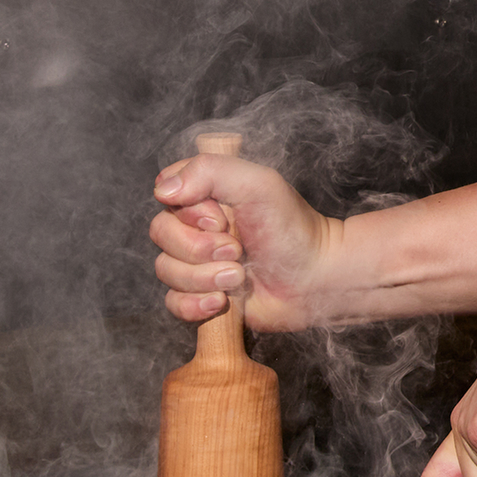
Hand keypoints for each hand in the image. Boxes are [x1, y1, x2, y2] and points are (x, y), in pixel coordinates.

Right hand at [149, 152, 334, 329]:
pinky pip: (173, 302)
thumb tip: (163, 189)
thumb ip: (210, 171)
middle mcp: (197, 226)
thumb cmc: (292, 228)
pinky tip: (222, 301)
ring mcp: (198, 260)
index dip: (189, 211)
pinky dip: (195, 304)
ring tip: (239, 276)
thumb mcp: (258, 185)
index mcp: (207, 193)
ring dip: (204, 277)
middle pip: (161, 233)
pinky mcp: (201, 293)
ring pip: (166, 270)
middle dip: (200, 248)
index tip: (222, 219)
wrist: (315, 279)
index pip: (166, 194)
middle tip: (238, 250)